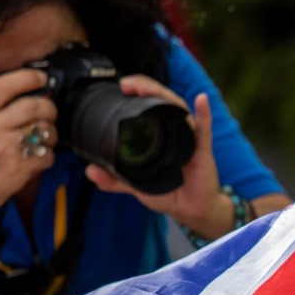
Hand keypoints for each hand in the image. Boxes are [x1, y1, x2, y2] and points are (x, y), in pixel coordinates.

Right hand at [0, 69, 56, 212]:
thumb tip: (20, 81)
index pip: (4, 84)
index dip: (28, 77)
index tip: (41, 78)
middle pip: (33, 106)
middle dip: (50, 108)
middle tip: (50, 113)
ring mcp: (5, 147)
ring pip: (45, 129)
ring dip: (51, 133)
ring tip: (43, 138)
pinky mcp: (20, 166)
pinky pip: (48, 154)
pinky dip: (48, 156)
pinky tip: (37, 158)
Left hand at [85, 75, 223, 230]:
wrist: (191, 210)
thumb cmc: (170, 193)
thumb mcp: (137, 185)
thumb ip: (115, 179)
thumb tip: (90, 171)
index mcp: (160, 135)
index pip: (149, 107)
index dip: (136, 93)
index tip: (120, 87)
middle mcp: (175, 132)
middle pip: (163, 101)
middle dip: (146, 87)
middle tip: (127, 84)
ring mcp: (190, 138)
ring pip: (179, 110)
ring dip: (163, 95)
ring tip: (146, 88)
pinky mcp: (202, 150)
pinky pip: (204, 129)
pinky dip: (204, 114)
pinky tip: (201, 100)